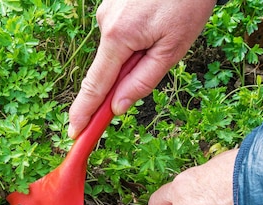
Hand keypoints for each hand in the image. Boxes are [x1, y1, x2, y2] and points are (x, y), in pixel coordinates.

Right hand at [68, 0, 215, 137]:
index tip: (75, 133)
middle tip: (156, 57)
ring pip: (115, 51)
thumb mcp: (172, 49)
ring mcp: (106, 11)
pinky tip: (156, 23)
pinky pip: (119, 34)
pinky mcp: (112, 5)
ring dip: (134, 55)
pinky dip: (134, 40)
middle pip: (106, 69)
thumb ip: (142, 81)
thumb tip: (118, 107)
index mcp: (118, 37)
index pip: (95, 86)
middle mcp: (105, 23)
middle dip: (123, 79)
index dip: (85, 112)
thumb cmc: (188, 3)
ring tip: (165, 32)